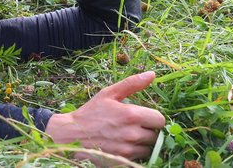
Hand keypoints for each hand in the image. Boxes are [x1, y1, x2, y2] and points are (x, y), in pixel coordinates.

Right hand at [45, 71, 164, 164]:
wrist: (72, 134)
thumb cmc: (91, 112)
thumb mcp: (109, 94)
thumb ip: (132, 83)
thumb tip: (152, 74)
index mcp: (132, 115)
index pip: (160, 120)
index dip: (153, 118)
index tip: (143, 117)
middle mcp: (133, 134)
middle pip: (156, 136)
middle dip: (147, 131)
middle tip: (134, 127)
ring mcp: (128, 150)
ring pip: (149, 149)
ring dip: (142, 144)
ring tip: (128, 137)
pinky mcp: (123, 161)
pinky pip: (140, 159)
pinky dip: (135, 153)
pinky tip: (124, 146)